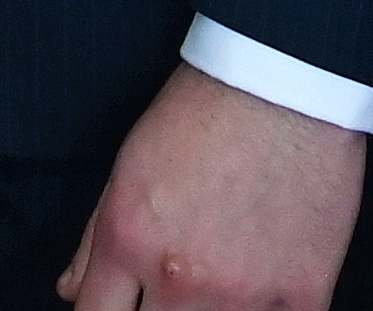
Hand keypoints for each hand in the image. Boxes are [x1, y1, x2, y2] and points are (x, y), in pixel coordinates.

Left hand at [56, 62, 368, 310]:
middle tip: (172, 287)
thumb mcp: (129, 165)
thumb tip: (70, 292)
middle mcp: (180, 276)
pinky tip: (260, 285)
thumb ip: (96, 238)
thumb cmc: (203, 113)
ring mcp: (244, 294)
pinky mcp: (302, 296)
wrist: (286, 83)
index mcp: (129, 240)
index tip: (122, 305)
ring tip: (216, 281)